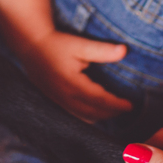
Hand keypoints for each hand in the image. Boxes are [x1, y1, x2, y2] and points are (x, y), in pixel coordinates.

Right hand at [17, 29, 132, 121]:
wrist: (31, 46)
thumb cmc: (56, 44)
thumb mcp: (80, 45)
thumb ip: (102, 50)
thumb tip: (124, 51)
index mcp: (72, 84)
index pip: (100, 100)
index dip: (117, 105)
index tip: (130, 105)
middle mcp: (64, 97)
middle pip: (93, 113)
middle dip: (111, 113)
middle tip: (125, 108)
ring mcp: (57, 101)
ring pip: (83, 117)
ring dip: (100, 116)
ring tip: (113, 110)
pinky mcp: (53, 101)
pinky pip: (74, 116)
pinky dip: (87, 116)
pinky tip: (94, 111)